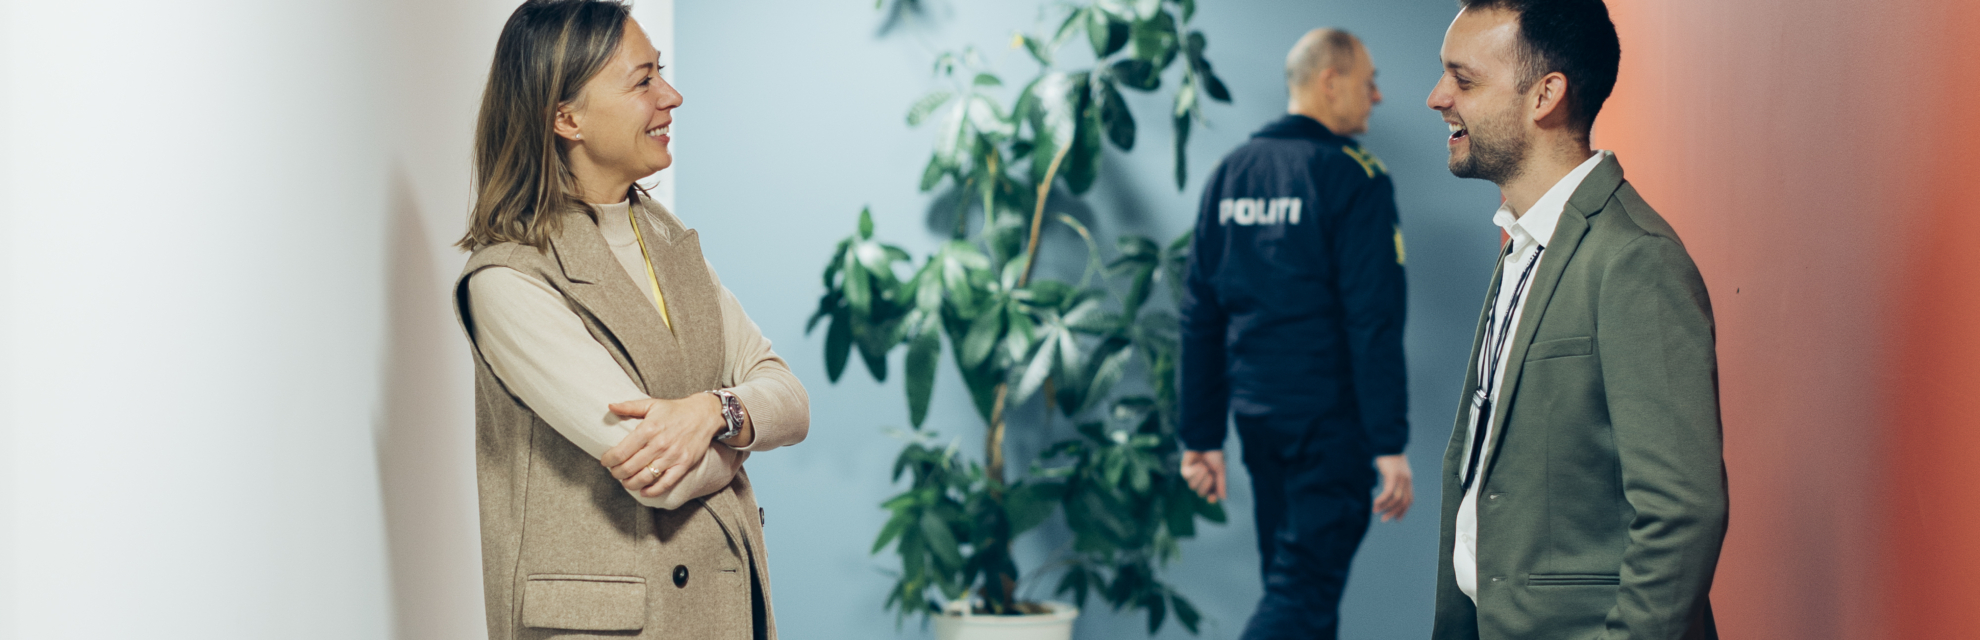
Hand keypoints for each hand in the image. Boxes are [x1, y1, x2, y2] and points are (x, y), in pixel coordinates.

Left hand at [600, 394, 725, 497]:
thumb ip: (629, 406)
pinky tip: (643, 491)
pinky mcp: (684, 464)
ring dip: (631, 483)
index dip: (609, 460)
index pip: (621, 452)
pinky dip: (652, 491)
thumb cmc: (676, 410)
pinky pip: (666, 483)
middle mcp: (659, 444)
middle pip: (630, 467)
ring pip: (645, 477)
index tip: (605, 462)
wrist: (704, 414)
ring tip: (626, 482)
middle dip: (617, 473)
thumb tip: (610, 406)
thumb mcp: (652, 404)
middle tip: (614, 473)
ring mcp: (672, 456)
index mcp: (648, 429)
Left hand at [1180, 450, 1226, 503]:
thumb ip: (1221, 484)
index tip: (1212, 498)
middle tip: (1210, 473)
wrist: (1207, 443)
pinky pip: (1187, 477)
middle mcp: (1201, 482)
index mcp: (1212, 483)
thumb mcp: (1221, 470)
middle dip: (1205, 483)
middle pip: (1200, 493)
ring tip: (1204, 467)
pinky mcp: (1185, 471)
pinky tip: (1198, 464)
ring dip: (1199, 476)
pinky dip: (1194, 470)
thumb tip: (1223, 498)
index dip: (1211, 498)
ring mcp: (1192, 477)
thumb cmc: (1215, 456)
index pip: (1210, 497)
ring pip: (1192, 486)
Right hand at [1372, 453, 1412, 521]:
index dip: (1403, 510)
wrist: (1387, 442)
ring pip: (1395, 499)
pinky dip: (1382, 500)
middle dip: (1394, 512)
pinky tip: (1375, 503)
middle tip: (1384, 519)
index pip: (1409, 499)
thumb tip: (1386, 486)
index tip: (1397, 519)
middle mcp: (1406, 480)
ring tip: (1376, 511)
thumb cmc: (1386, 454)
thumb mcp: (1391, 468)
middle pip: (1403, 501)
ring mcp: (1401, 478)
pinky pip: (1388, 493)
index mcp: (1407, 479)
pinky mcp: (1393, 476)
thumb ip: (1391, 478)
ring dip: (1385, 507)